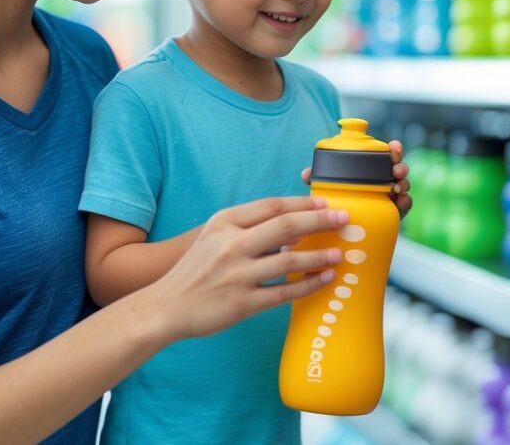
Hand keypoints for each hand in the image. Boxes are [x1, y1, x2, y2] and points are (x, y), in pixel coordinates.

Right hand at [147, 196, 346, 340]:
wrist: (166, 306)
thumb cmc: (195, 270)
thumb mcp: (213, 236)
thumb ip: (247, 227)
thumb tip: (292, 224)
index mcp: (224, 223)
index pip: (271, 206)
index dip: (302, 203)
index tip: (325, 203)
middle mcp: (231, 245)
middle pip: (286, 226)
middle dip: (320, 221)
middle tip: (344, 220)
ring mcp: (237, 275)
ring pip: (289, 261)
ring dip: (319, 256)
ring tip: (339, 253)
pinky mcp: (242, 304)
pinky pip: (285, 293)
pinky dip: (308, 285)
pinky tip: (324, 279)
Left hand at [300, 139, 412, 219]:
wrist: (342, 226)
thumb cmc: (338, 198)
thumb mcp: (328, 186)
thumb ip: (317, 178)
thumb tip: (306, 174)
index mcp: (371, 169)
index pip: (385, 154)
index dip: (393, 149)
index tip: (394, 147)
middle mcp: (384, 180)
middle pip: (398, 168)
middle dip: (401, 166)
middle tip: (396, 170)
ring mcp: (391, 195)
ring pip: (403, 185)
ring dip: (404, 183)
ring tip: (398, 187)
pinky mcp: (394, 212)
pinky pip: (405, 206)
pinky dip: (406, 202)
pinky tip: (402, 202)